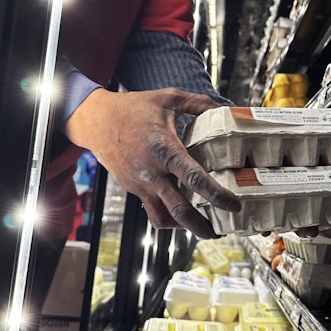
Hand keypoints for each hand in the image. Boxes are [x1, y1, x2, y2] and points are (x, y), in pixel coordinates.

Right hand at [65, 88, 240, 237]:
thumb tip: (224, 108)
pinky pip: (152, 210)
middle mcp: (152, 172)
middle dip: (201, 226)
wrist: (97, 120)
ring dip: (183, 227)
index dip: (217, 195)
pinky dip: (168, 217)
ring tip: (202, 227)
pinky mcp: (134, 189)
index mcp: (165, 150)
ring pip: (163, 217)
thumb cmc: (133, 108)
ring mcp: (141, 184)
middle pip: (179, 210)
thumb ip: (198, 103)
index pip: (195, 179)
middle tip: (219, 232)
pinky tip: (181, 214)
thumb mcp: (168, 98)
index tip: (233, 204)